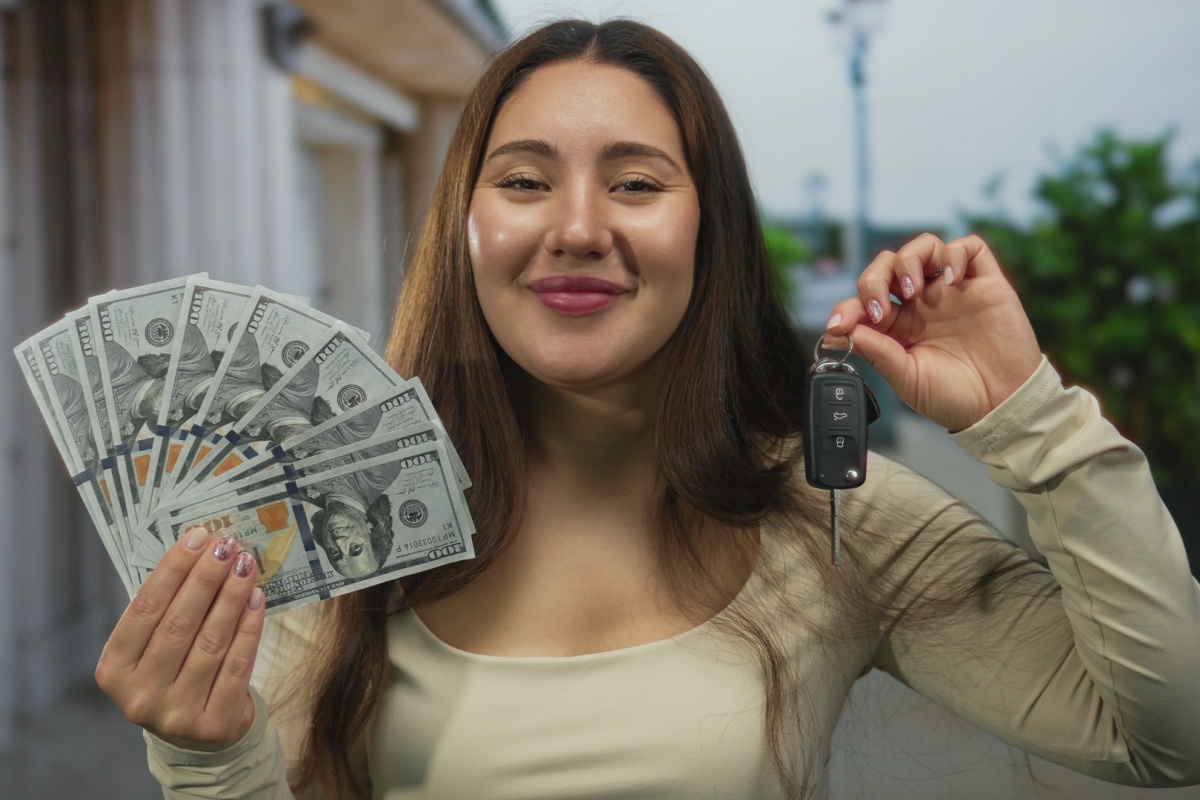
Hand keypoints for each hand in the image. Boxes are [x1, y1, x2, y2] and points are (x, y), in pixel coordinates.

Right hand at [95, 528, 264, 750]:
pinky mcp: (215, 724)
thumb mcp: (153, 647)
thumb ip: (166, 609)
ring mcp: (176, 714)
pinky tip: (257, 599)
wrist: (196, 735)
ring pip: (211, 642)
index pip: (144, 610)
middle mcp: (140, 696)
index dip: (172, 570)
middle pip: (178, 624)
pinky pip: (238, 664)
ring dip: (232, 597)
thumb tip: (201, 551)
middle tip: (227, 545)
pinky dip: (249, 627)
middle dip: (206, 578)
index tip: (197, 538)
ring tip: (246, 565)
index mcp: (114, 670)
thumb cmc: (173, 673)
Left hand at [825, 233, 1040, 431]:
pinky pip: (969, 248)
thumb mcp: (907, 380)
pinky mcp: (985, 284)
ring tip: (913, 290)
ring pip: (924, 247)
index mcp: (898, 326)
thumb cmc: (955, 397)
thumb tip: (846, 331)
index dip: (848, 308)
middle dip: (874, 279)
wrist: (1002, 406)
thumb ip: (878, 353)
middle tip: (880, 309)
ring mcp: (952, 291)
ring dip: (909, 260)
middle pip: (888, 266)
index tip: (839, 325)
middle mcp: (922, 303)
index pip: (865, 301)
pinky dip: (955, 254)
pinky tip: (950, 280)